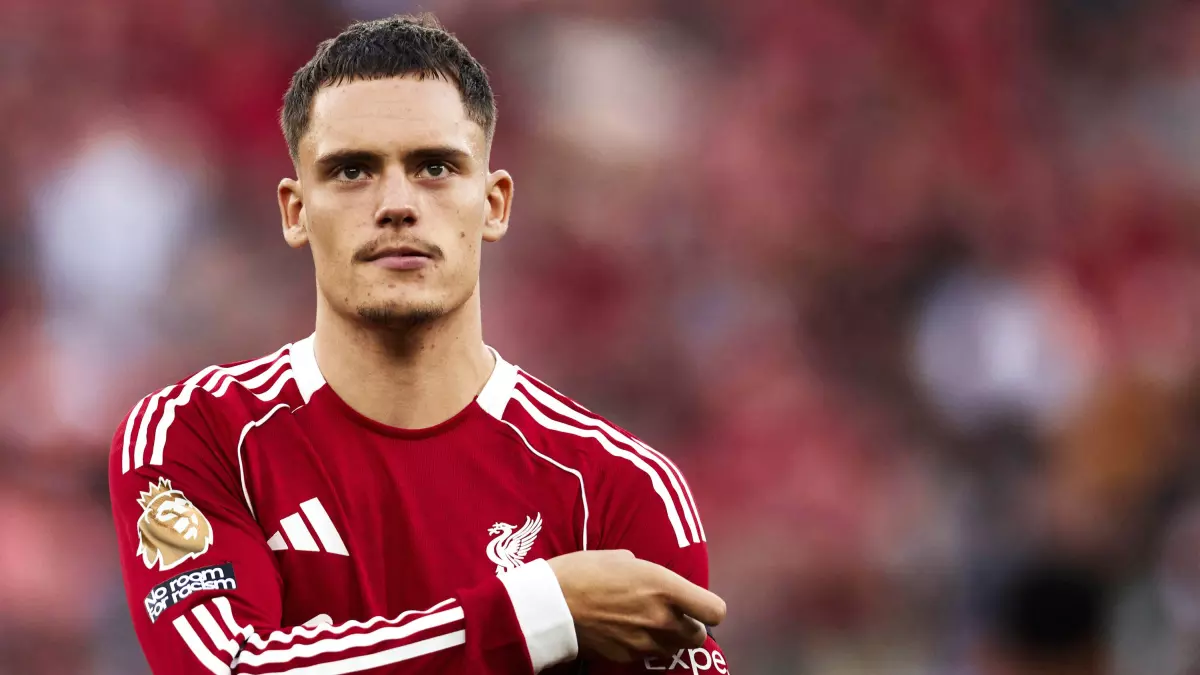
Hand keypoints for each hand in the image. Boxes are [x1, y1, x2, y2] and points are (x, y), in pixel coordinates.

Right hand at [547, 549, 725, 662]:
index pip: (715, 611)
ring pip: (673, 649)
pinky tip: (623, 631)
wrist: (551, 603)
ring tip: (646, 623)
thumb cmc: (585, 571)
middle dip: (689, 626)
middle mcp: (661, 619)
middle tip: (670, 614)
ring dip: (667, 638)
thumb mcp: (623, 558)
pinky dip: (642, 646)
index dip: (709, 608)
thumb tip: (653, 582)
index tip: (696, 603)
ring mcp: (644, 642)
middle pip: (698, 637)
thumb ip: (649, 573)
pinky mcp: (626, 658)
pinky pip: (646, 655)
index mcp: (664, 587)